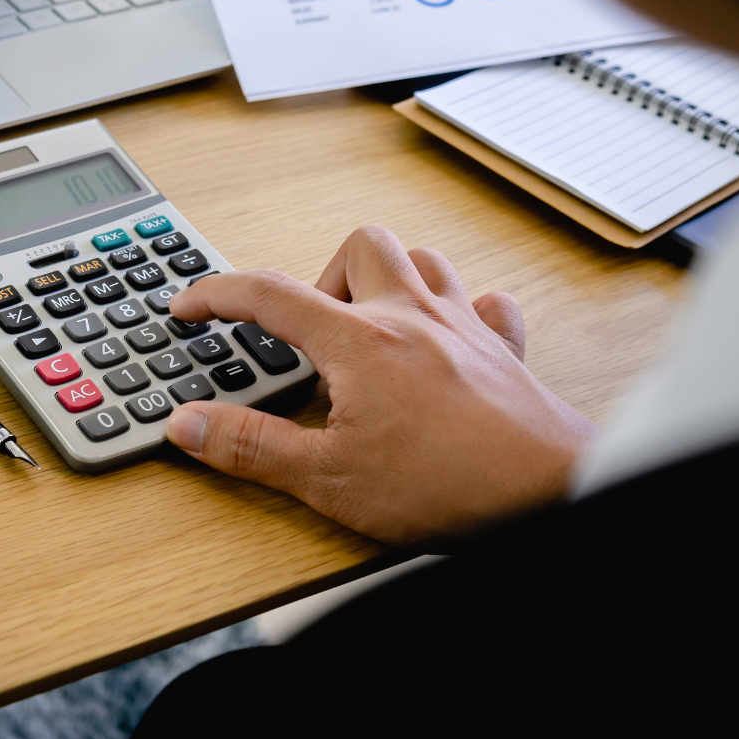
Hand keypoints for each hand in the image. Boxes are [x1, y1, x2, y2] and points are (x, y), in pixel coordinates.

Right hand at [165, 227, 597, 544]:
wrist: (548, 490)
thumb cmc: (448, 485)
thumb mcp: (329, 480)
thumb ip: (253, 447)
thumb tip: (190, 425)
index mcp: (360, 342)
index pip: (269, 296)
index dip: (217, 295)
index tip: (191, 306)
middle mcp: (412, 317)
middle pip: (358, 248)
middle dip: (321, 278)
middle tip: (308, 335)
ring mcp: (463, 327)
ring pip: (421, 260)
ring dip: (386, 279)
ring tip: (367, 327)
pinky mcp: (504, 351)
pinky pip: (484, 303)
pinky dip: (460, 310)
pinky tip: (448, 339)